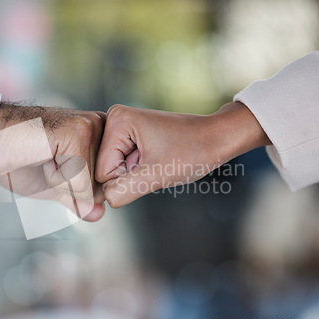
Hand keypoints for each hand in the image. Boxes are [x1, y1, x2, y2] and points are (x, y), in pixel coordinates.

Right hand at [0, 102, 105, 220]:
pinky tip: (41, 154)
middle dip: (69, 187)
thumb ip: (78, 198)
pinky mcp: (77, 134)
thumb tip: (99, 214)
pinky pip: (77, 180)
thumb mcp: (53, 184)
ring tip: (44, 156)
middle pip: (100, 189)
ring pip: (89, 187)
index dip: (76, 189)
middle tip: (47, 160)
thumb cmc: (18, 156)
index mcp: (100, 136)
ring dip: (60, 182)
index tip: (54, 163)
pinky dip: (54, 178)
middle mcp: (102, 127)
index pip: (106, 186)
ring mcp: (90, 128)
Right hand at [96, 102, 269, 207]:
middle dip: (129, 175)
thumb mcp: (156, 175)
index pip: (102, 171)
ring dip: (135, 173)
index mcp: (116, 120)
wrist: (217, 138)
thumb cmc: (193, 151)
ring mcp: (121, 126)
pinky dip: (138, 169)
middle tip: (156, 163)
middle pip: (104, 169)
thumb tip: (101, 200)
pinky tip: (156, 159)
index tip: (153, 164)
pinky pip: (122, 164)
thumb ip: (123, 190)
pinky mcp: (128, 134)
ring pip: (113, 169)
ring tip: (158, 160)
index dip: (127, 178)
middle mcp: (113, 118)